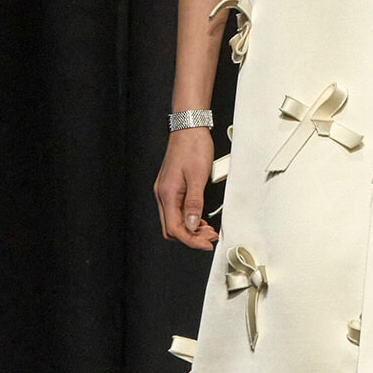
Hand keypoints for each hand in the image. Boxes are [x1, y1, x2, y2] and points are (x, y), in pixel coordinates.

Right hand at [154, 128, 220, 251]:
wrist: (189, 129)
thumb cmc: (193, 147)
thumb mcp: (198, 177)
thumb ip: (195, 203)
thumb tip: (193, 225)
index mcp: (167, 193)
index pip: (175, 228)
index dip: (191, 240)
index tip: (206, 243)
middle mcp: (163, 194)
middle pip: (172, 228)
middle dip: (191, 237)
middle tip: (209, 237)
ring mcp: (166, 191)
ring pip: (174, 220)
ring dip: (191, 228)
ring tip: (208, 229)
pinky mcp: (171, 187)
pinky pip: (177, 210)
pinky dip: (189, 218)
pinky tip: (201, 217)